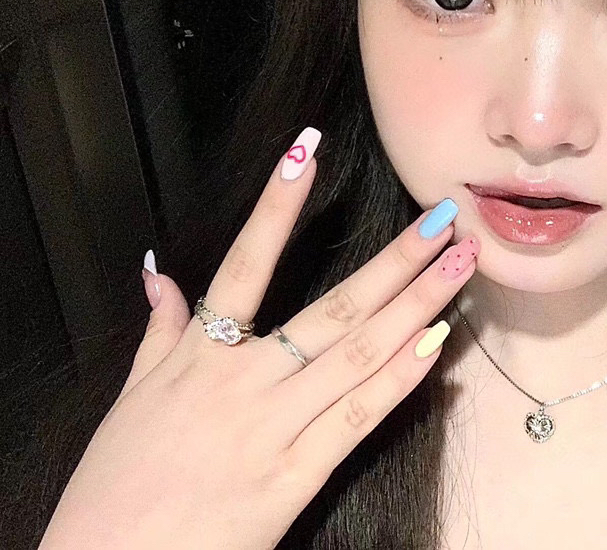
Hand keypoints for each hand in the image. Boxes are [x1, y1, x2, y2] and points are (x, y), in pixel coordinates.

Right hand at [38, 128, 478, 549]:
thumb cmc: (116, 485)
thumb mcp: (130, 398)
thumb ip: (157, 330)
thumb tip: (157, 271)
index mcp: (198, 355)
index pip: (243, 263)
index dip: (275, 206)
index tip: (306, 152)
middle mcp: (242, 381)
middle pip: (333, 308)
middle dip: (395, 258)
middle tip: (444, 218)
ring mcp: (272, 428)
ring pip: (357, 354)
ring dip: (415, 304)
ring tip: (459, 265)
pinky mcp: (294, 477)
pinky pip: (356, 418)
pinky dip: (398, 380)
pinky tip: (435, 345)